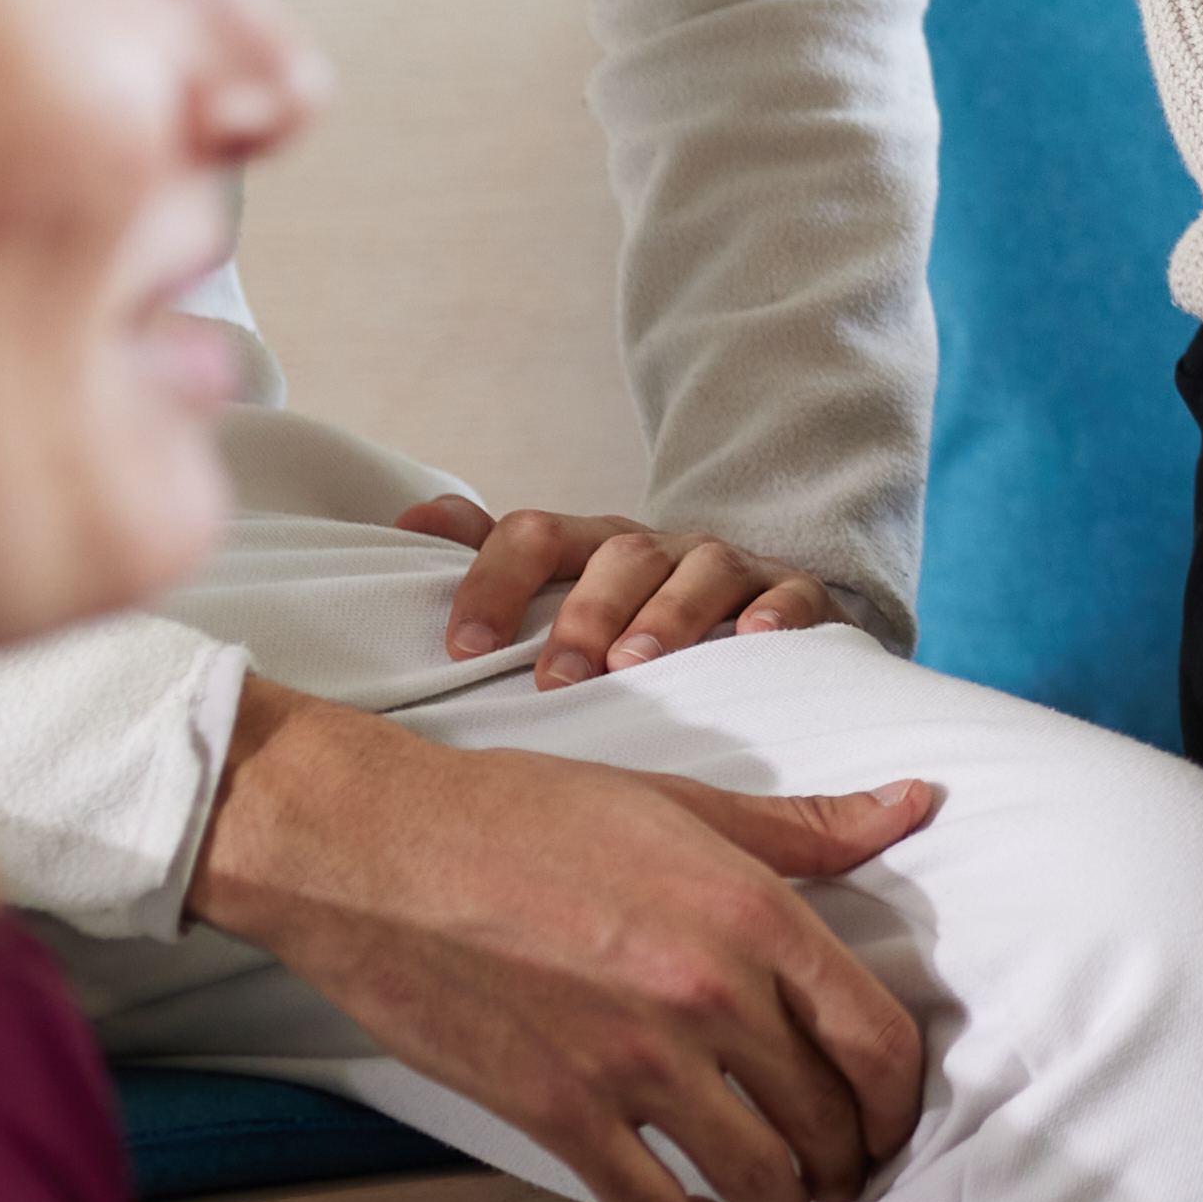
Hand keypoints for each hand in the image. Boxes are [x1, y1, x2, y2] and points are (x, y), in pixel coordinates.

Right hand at [188, 678, 939, 1201]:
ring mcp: (632, 1064)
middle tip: (842, 1165)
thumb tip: (913, 805)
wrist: (379, 848)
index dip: (902, 1099)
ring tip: (780, 1194)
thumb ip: (805, 827)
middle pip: (828, 1123)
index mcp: (751, 916)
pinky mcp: (557, 1113)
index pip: (878, 1041)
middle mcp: (707, 997)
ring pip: (758, 1179)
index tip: (893, 1115)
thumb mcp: (681, 804)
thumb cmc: (524, 815)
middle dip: (849, 1159)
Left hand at [400, 486, 853, 687]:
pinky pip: (792, 594)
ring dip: (666, 616)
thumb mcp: (564, 587)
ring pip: (700, 572)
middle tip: (556, 679)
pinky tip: (755, 640)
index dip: (494, 583)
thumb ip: (488, 556)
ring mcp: (730, 567)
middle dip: (585, 614)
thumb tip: (407, 522)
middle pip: (620, 556)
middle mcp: (660, 547)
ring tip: (636, 665)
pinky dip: (775, 613)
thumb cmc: (633, 615)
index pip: (534, 534)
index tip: (464, 650)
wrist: (750, 613)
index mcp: (593, 545)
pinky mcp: (794, 594)